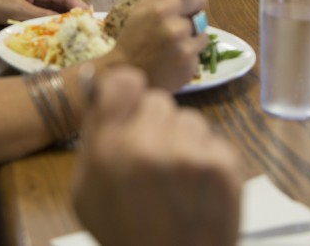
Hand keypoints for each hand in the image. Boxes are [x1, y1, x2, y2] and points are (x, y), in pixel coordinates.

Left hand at [0, 0, 87, 25]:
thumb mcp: (18, 10)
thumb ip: (40, 16)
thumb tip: (62, 23)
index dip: (78, 5)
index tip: (89, 17)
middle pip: (62, 2)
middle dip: (74, 13)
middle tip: (87, 27)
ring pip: (56, 9)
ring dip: (65, 19)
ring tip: (78, 31)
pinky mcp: (30, 8)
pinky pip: (47, 15)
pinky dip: (54, 22)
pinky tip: (60, 31)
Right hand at [73, 67, 242, 245]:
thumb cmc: (125, 233)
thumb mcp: (86, 192)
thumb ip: (94, 136)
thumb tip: (100, 90)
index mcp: (109, 148)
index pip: (124, 80)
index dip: (127, 94)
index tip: (128, 109)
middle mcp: (150, 144)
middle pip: (158, 101)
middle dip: (154, 123)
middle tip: (152, 157)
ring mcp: (190, 154)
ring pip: (189, 119)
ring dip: (182, 140)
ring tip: (176, 177)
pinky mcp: (223, 166)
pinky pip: (212, 140)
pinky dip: (206, 159)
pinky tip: (196, 188)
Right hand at [100, 0, 209, 91]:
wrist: (127, 73)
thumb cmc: (133, 38)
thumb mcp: (143, 8)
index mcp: (161, 10)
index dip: (194, 1)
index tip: (187, 7)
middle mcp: (175, 29)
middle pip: (201, 16)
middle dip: (190, 21)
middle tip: (173, 29)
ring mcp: (184, 50)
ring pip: (202, 36)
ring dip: (192, 39)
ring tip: (172, 46)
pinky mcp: (189, 67)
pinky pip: (198, 54)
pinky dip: (189, 56)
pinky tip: (173, 59)